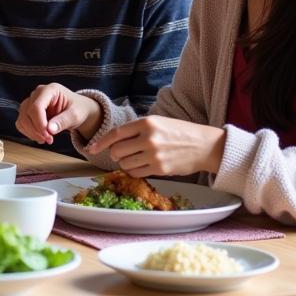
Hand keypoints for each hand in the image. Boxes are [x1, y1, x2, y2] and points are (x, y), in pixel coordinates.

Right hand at [16, 84, 101, 144]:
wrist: (78, 110)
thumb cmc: (78, 109)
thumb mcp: (75, 115)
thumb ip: (63, 121)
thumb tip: (49, 130)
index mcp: (50, 90)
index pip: (37, 106)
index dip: (39, 122)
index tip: (47, 135)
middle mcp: (38, 93)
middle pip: (27, 112)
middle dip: (36, 129)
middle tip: (49, 140)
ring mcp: (31, 101)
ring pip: (22, 118)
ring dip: (31, 132)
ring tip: (46, 139)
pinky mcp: (28, 111)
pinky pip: (21, 122)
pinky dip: (28, 132)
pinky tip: (39, 137)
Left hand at [86, 116, 225, 176]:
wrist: (204, 146)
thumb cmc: (179, 132)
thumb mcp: (158, 123)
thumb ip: (136, 129)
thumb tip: (112, 142)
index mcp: (146, 123)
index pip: (115, 134)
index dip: (100, 142)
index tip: (91, 148)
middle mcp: (148, 138)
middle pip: (117, 151)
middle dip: (115, 154)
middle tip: (123, 153)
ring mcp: (154, 154)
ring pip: (124, 163)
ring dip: (125, 163)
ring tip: (136, 158)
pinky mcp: (159, 168)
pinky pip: (135, 172)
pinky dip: (134, 170)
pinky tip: (142, 165)